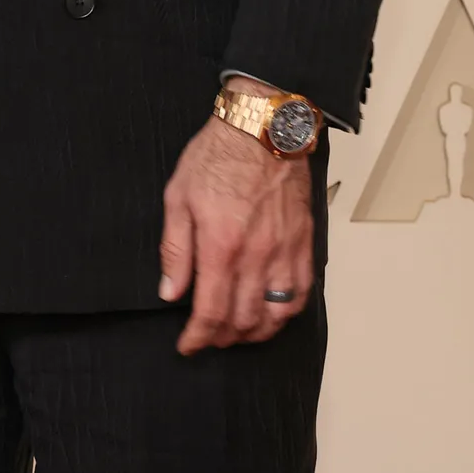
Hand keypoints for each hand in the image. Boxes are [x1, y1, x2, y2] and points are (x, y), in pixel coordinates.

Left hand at [158, 103, 314, 354]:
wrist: (262, 127)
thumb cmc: (218, 155)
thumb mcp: (178, 196)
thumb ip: (175, 249)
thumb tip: (170, 293)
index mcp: (221, 245)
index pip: (211, 312)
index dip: (197, 337)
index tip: (187, 346)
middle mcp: (256, 255)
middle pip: (242, 320)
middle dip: (222, 338)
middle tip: (208, 337)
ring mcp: (284, 251)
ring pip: (274, 315)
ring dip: (254, 332)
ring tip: (237, 332)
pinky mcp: (303, 243)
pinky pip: (300, 293)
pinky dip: (285, 313)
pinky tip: (270, 313)